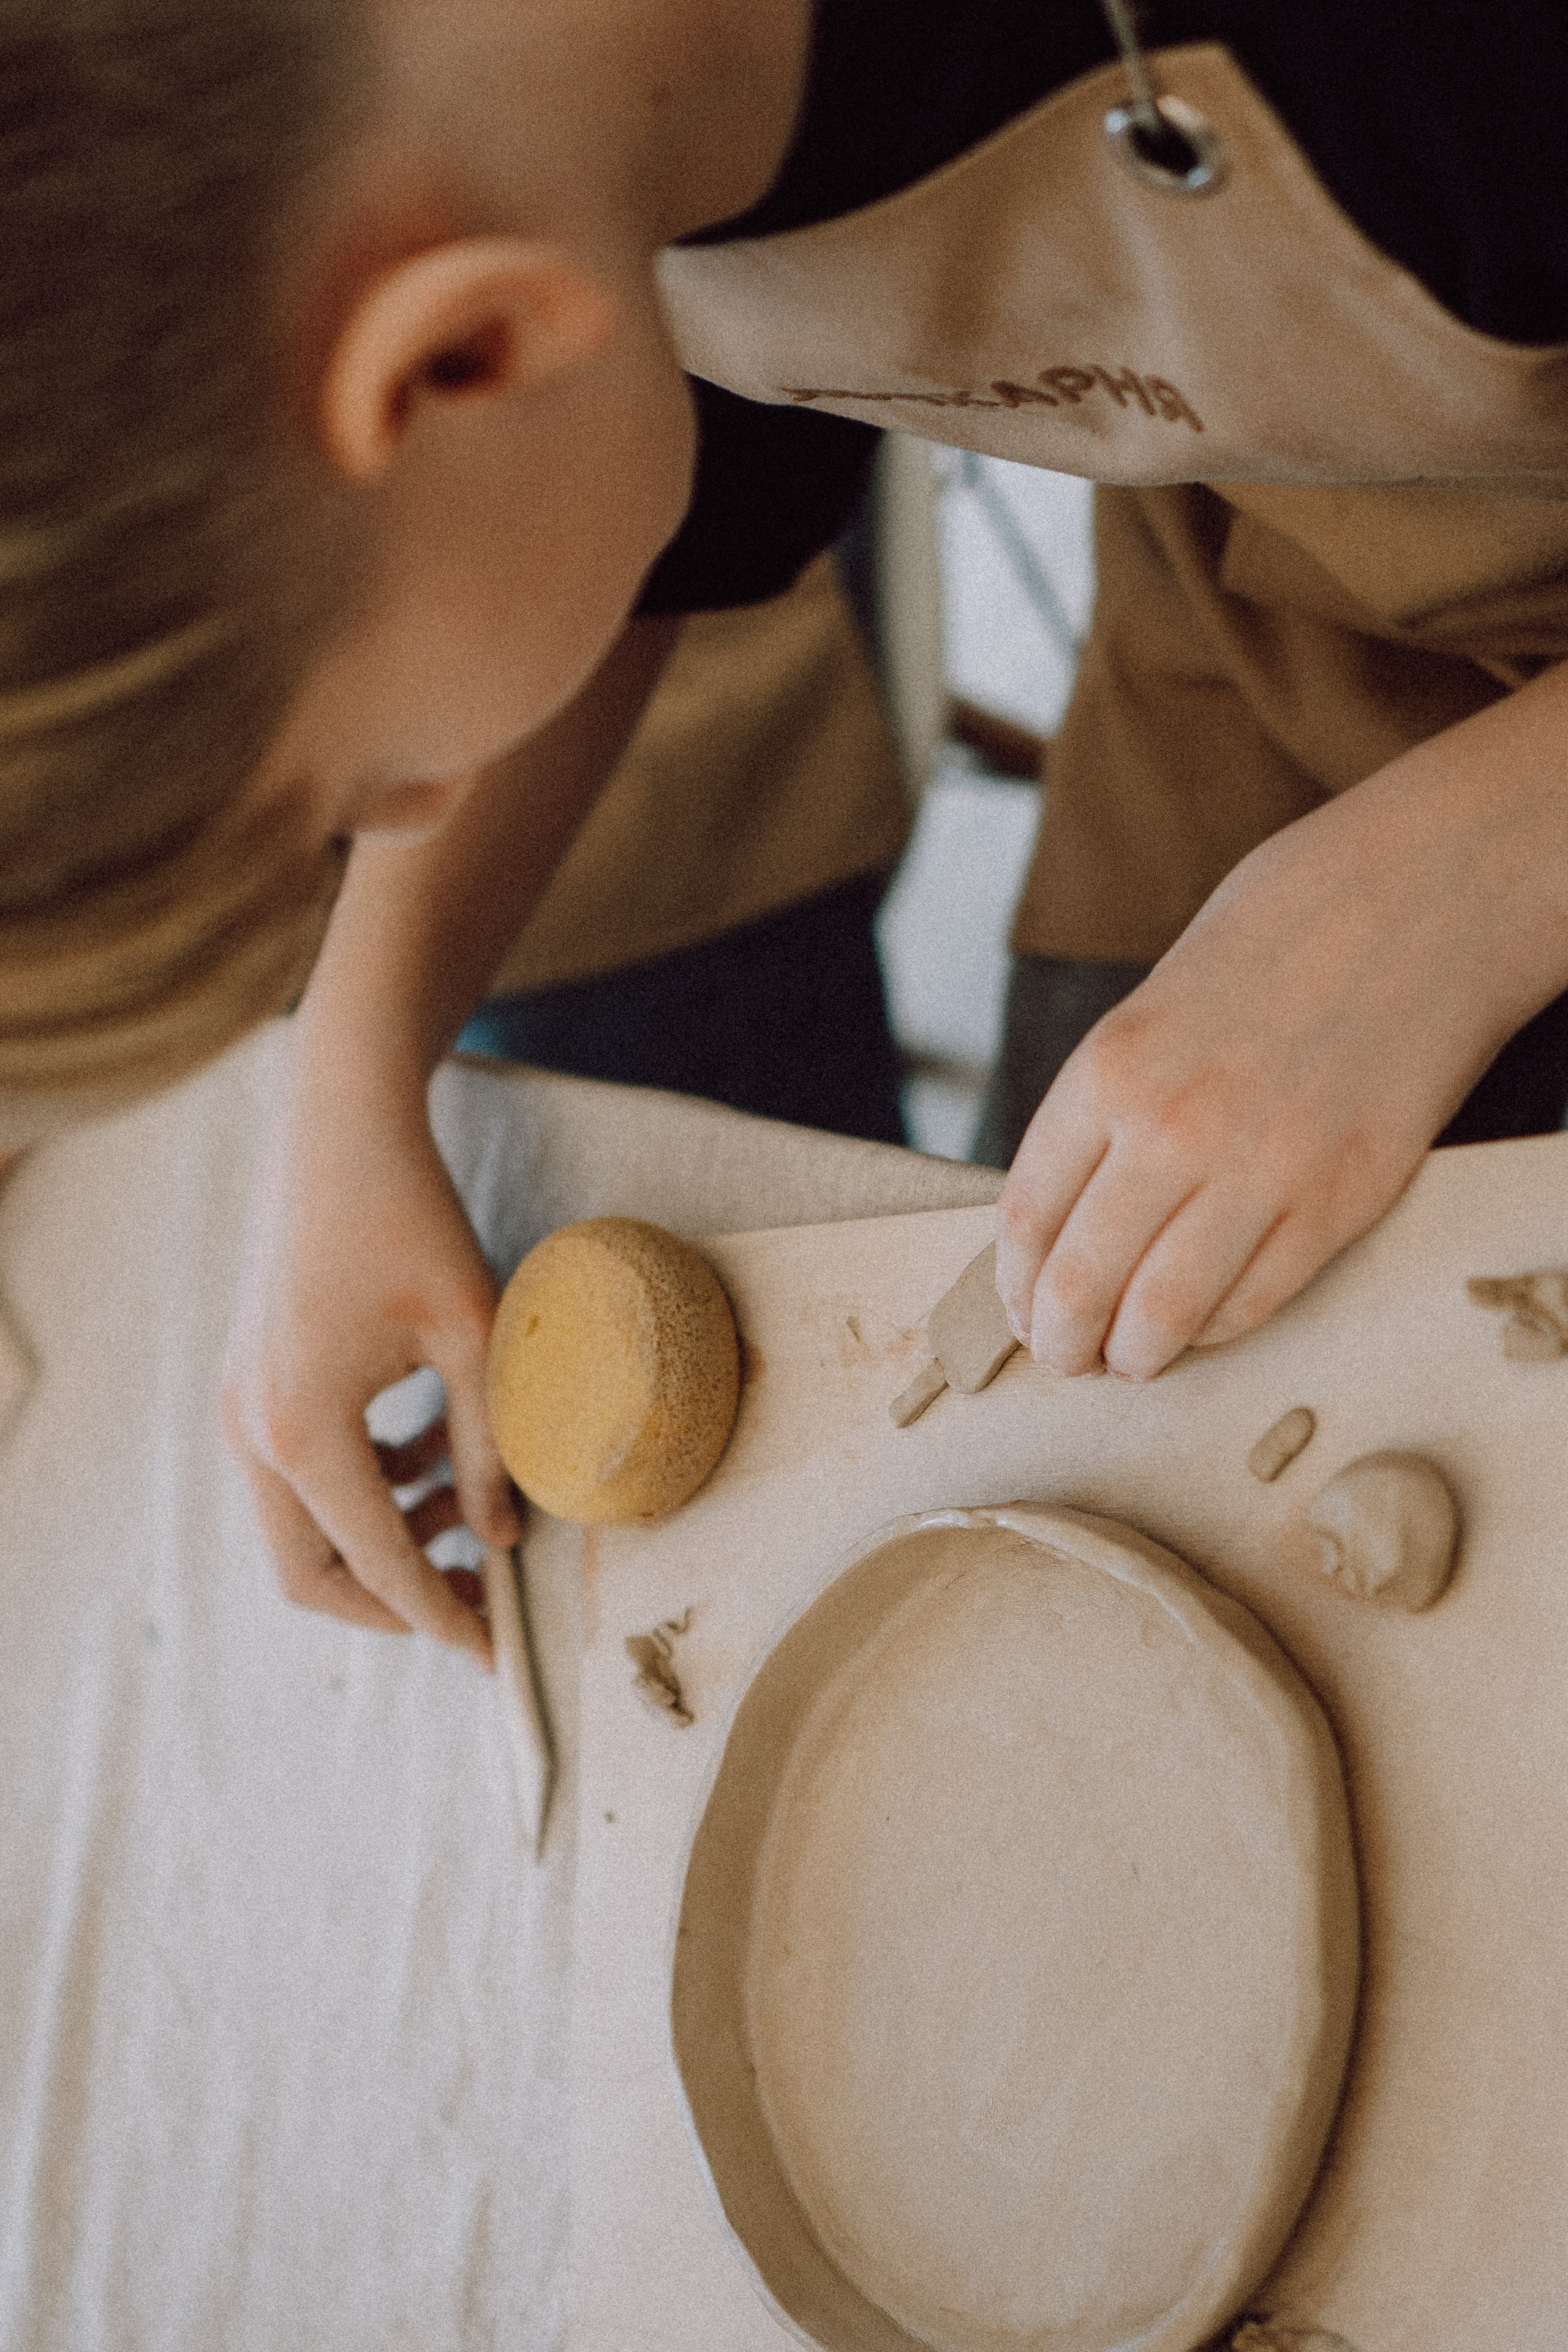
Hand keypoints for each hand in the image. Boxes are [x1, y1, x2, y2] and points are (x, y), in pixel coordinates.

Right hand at [222, 1033, 518, 1661]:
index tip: (497, 1655)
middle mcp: (254, 1431)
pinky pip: (299, 1475)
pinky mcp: (251, 1383)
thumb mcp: (479, 1336)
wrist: (338, 1129)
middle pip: (314, 1573)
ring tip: (470, 1505)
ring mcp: (241, 1407)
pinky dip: (362, 1488)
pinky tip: (432, 1454)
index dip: (444, 1617)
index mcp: (305, 1431)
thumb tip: (507, 1538)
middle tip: (480, 1598)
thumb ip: (493, 1446)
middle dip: (396, 1600)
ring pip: (302, 1528)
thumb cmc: (412, 1219)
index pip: (379, 1565)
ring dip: (382, 1537)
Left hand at [995, 715, 1567, 1381]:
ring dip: (1134, 1356)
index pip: (1027, 1215)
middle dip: (1061, 1340)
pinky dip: (1218, 1328)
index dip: (1014, 1284)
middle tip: (1063, 1358)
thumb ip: (1110, 1104)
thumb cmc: (1280, 933)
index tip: (1020, 1309)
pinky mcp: (1343, 1198)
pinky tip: (1204, 1323)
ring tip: (1128, 1360)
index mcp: (1109, 1069)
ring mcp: (1262, 1169)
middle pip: (1080, 1282)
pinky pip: (1255, 1300)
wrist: (1422, 892)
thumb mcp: (1154, 1003)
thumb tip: (1072, 1208)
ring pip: (1164, 1314)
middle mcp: (1172, 1128)